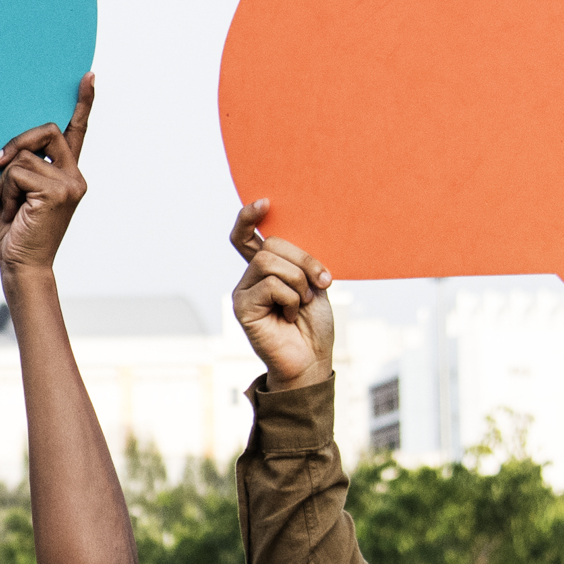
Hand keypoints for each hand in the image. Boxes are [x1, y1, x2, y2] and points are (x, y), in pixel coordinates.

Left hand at [0, 76, 94, 279]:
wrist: (21, 266)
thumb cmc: (16, 232)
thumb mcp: (17, 192)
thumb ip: (22, 167)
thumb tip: (7, 150)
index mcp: (67, 174)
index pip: (77, 132)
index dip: (83, 103)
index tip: (87, 76)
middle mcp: (75, 176)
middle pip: (47, 131)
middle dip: (18, 141)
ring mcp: (70, 184)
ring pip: (25, 156)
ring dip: (5, 180)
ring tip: (3, 204)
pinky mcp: (58, 192)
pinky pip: (18, 172)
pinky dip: (4, 191)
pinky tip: (8, 212)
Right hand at [227, 199, 336, 387]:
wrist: (312, 360)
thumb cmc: (314, 325)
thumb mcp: (313, 283)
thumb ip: (297, 262)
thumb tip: (285, 239)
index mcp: (266, 269)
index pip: (246, 236)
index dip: (249, 217)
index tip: (265, 203)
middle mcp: (250, 278)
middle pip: (271, 245)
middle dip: (303, 260)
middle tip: (321, 282)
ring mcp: (243, 292)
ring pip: (270, 262)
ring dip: (299, 281)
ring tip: (303, 303)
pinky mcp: (242, 308)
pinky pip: (271, 285)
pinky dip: (291, 298)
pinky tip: (290, 316)